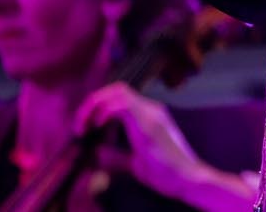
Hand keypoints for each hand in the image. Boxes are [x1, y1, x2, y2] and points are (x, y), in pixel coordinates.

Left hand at [74, 84, 256, 211]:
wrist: (186, 178)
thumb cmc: (164, 172)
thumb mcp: (133, 162)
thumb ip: (115, 155)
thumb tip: (94, 153)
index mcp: (148, 115)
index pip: (118, 97)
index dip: (96, 107)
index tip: (84, 129)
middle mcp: (150, 108)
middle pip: (116, 89)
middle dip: (92, 102)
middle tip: (79, 126)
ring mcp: (151, 112)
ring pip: (117, 92)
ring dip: (94, 106)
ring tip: (84, 127)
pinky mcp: (148, 121)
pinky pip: (121, 105)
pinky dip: (104, 112)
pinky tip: (98, 127)